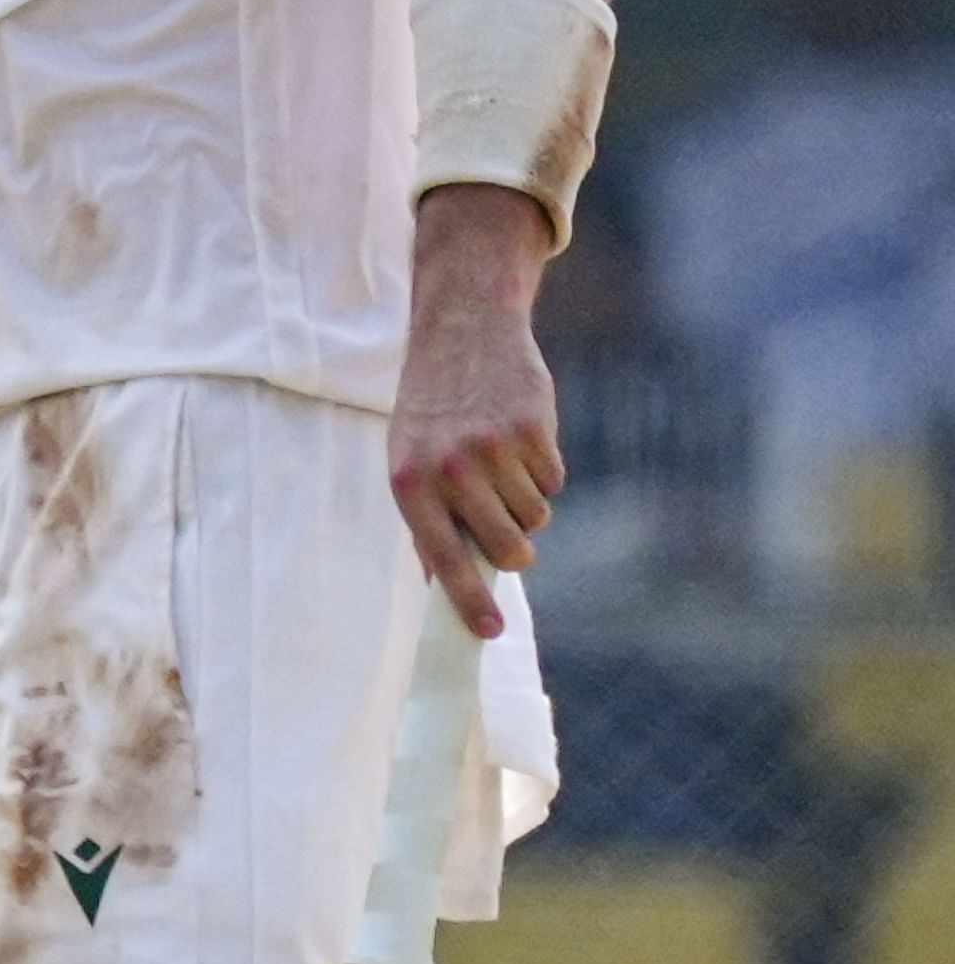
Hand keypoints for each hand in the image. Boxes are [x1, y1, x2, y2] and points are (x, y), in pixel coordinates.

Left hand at [389, 185, 562, 638]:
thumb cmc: (432, 410)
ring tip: (502, 465)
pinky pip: (554, 481)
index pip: (442, 558)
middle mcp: (450, 469)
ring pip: (535, 517)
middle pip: (506, 548)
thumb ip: (425, 522)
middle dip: (514, 551)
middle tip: (510, 537)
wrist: (463, 331)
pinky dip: (544, 471)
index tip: (489, 632)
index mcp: (410, 483)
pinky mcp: (534, 429)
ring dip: (527, 503)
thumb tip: (445, 587)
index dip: (468, 599)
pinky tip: (520, 439)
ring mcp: (493, 448)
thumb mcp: (409, 461)